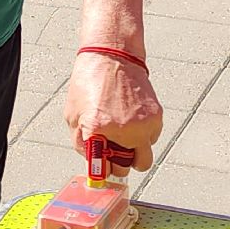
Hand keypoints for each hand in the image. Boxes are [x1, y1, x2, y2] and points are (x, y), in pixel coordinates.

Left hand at [64, 52, 162, 174]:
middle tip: (112, 150)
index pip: (103, 170)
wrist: (113, 57)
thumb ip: (81, 141)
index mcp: (99, 130)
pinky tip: (131, 117)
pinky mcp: (156, 118)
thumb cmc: (90, 82)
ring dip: (133, 149)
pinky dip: (144, 134)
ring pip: (143, 156)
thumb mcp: (73, 114)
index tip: (102, 171)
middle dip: (118, 163)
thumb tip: (91, 161)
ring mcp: (143, 125)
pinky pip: (152, 139)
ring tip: (122, 127)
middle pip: (126, 168)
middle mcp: (124, 131)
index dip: (102, 171)